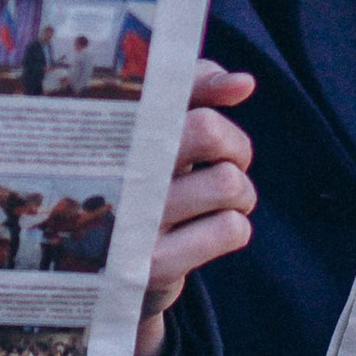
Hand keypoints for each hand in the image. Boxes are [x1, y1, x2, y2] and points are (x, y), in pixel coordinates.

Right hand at [136, 63, 256, 355]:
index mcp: (114, 133)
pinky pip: (231, 229)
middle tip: (228, 160)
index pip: (173, 89)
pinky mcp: (153, 265)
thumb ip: (198, 91)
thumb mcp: (161, 128)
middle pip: (207, 130)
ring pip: (229, 183)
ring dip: (241, 193)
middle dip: (236, 145)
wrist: (113, 272)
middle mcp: (117, 172)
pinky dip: (234, 228)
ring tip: (220, 203)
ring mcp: (133, 222)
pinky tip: (211, 233)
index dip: (211, 88)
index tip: (234, 92)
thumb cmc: (147, 180)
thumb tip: (243, 83)